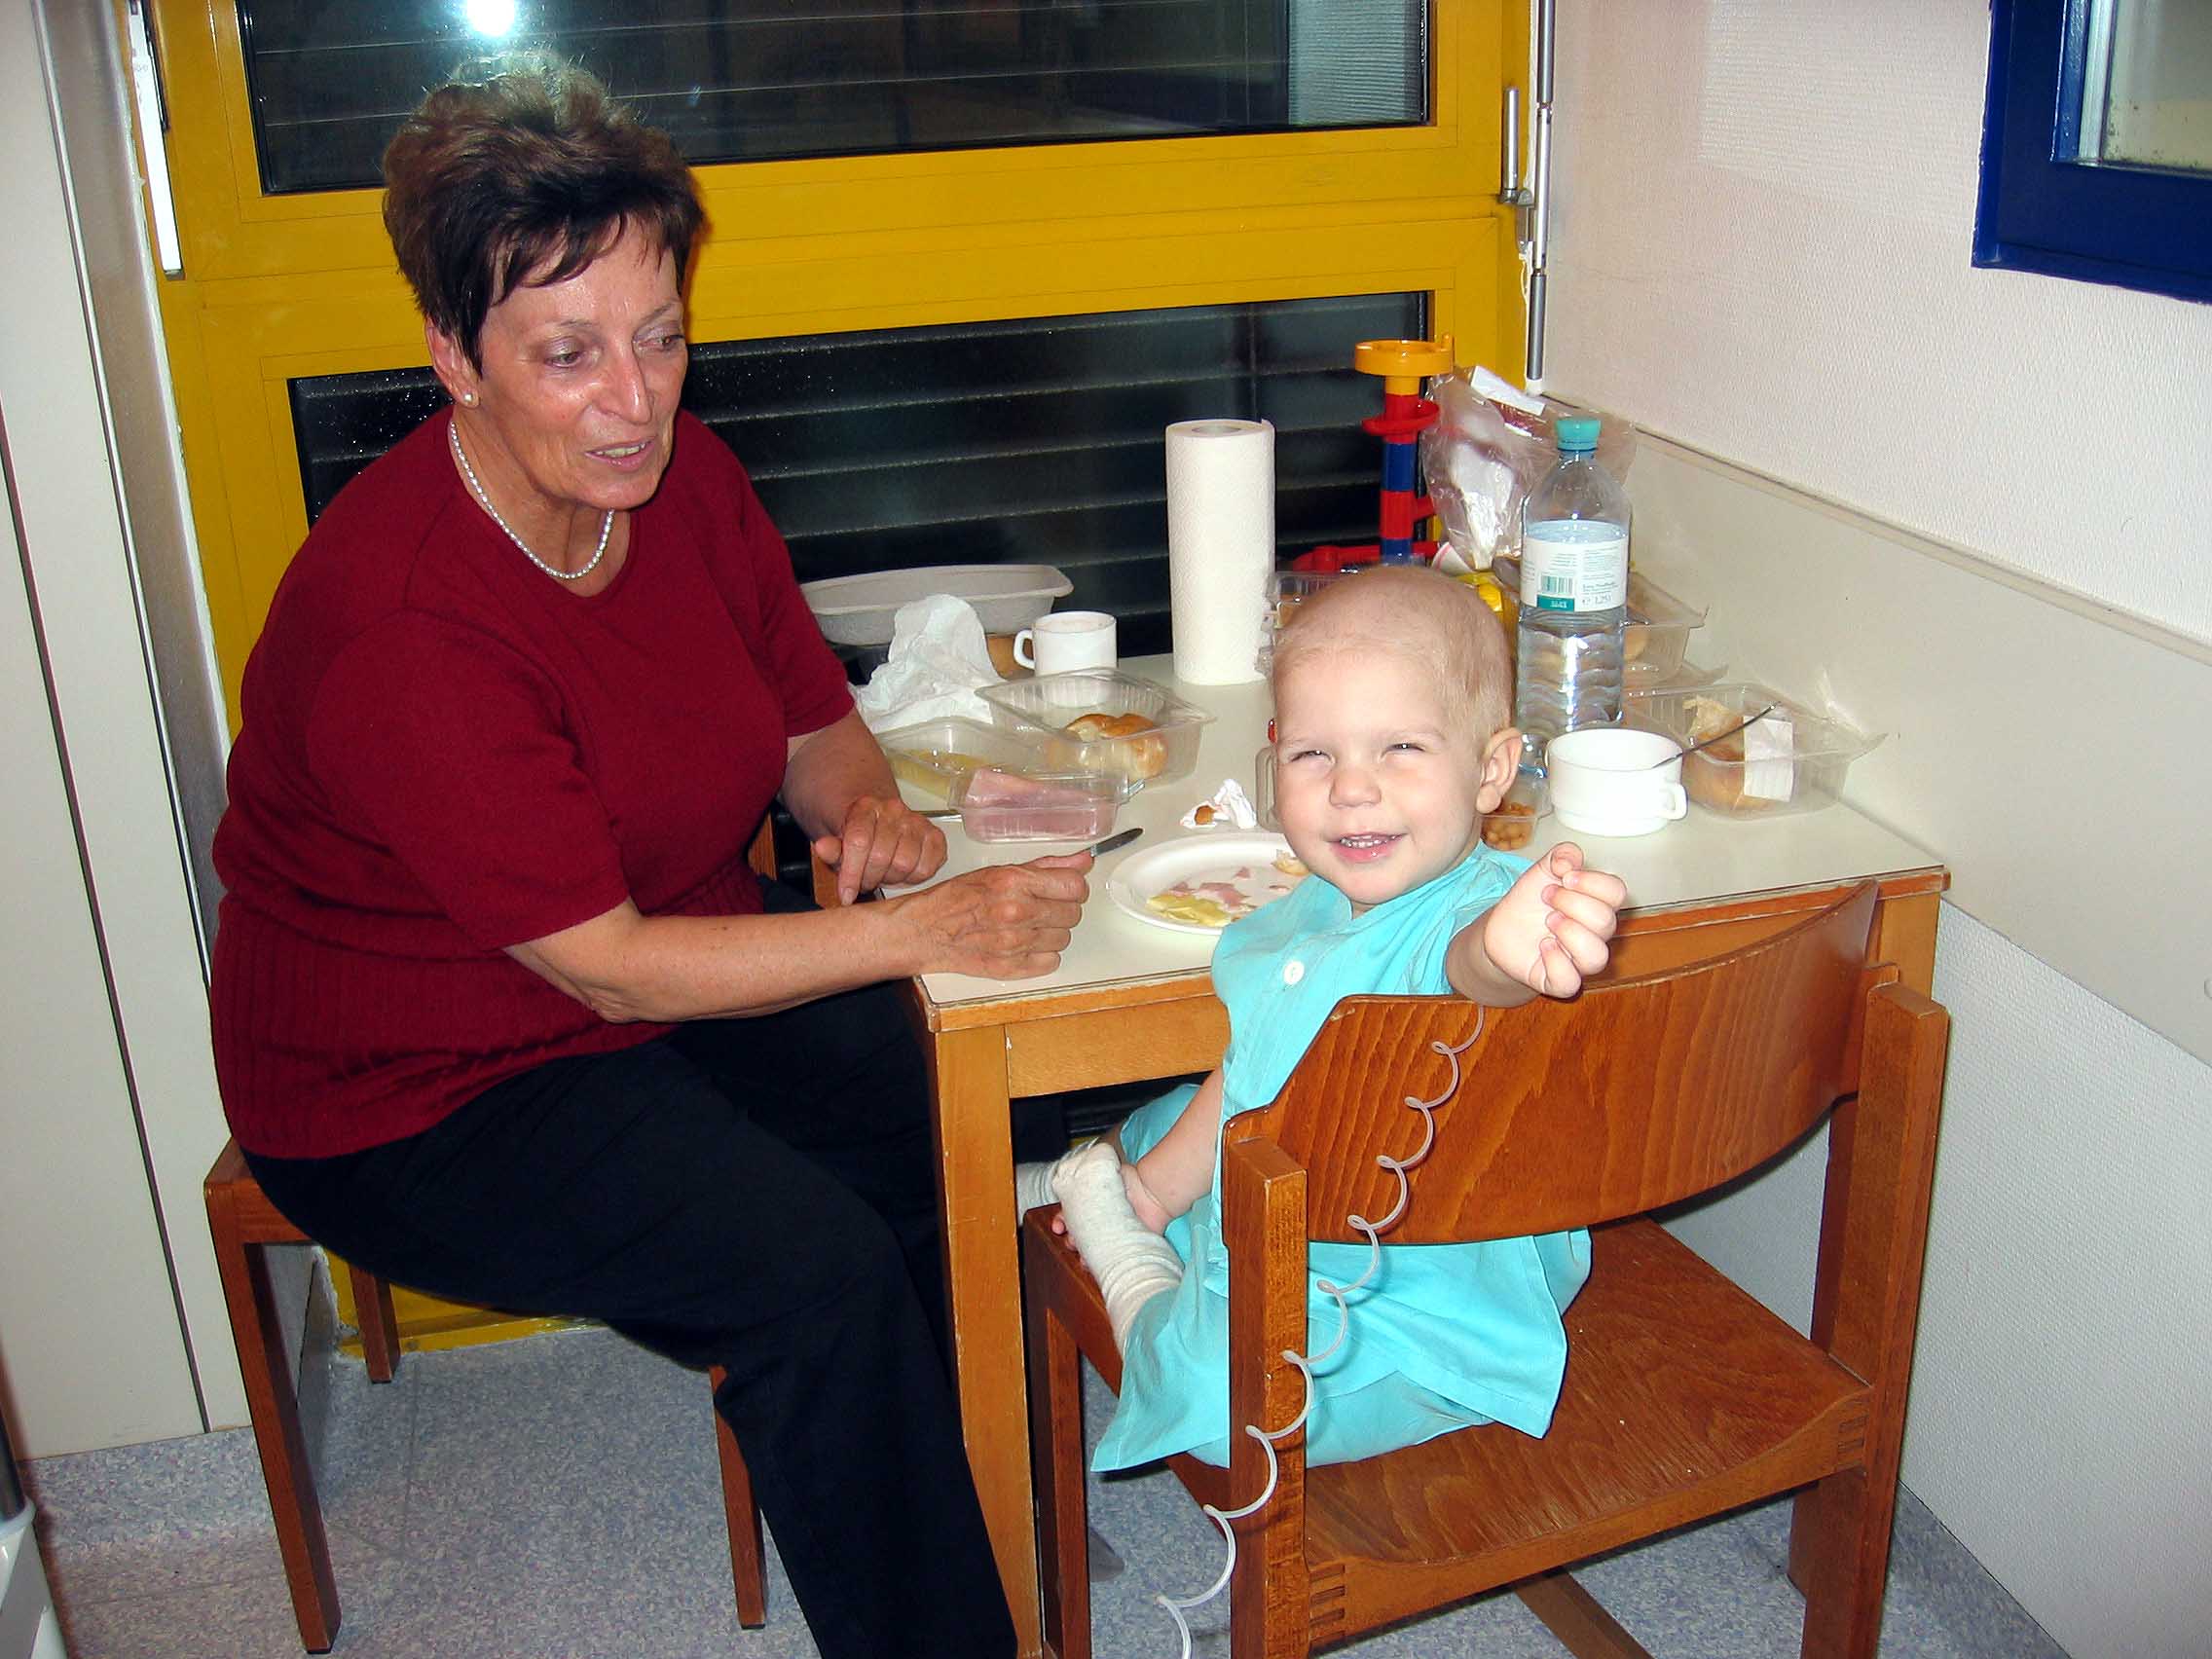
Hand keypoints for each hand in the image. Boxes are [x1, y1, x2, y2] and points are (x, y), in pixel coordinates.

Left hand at [812, 795, 947, 905]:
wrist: (880, 821)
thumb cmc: (858, 834)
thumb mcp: (837, 841)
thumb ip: (832, 848)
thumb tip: (823, 847)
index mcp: (865, 807)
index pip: (859, 842)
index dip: (851, 874)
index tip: (846, 894)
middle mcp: (894, 810)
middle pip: (881, 857)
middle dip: (869, 878)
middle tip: (864, 880)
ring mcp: (916, 822)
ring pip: (904, 864)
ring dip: (890, 879)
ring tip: (882, 874)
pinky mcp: (935, 836)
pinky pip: (926, 868)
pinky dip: (913, 878)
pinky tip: (902, 872)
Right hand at [884, 853, 1092, 979]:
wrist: (925, 931)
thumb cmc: (957, 898)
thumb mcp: (999, 870)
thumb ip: (1046, 866)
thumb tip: (1083, 861)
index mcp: (1015, 882)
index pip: (1074, 886)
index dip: (1073, 887)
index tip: (1064, 889)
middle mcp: (1017, 912)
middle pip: (1073, 914)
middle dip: (1061, 909)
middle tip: (1041, 907)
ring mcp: (1016, 943)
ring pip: (1064, 939)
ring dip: (1052, 932)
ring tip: (1029, 925)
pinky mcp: (1012, 968)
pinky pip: (1051, 962)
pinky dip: (1042, 954)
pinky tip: (1025, 943)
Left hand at [1483, 842, 1624, 997]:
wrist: (1503, 931)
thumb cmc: (1532, 903)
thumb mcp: (1543, 870)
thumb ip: (1561, 855)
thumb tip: (1569, 861)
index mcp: (1598, 905)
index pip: (1617, 893)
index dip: (1592, 881)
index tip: (1564, 877)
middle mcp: (1595, 935)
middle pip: (1605, 921)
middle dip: (1571, 902)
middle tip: (1547, 897)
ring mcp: (1579, 961)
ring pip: (1596, 956)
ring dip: (1569, 932)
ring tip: (1548, 921)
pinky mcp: (1558, 981)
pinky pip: (1570, 982)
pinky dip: (1556, 962)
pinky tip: (1543, 945)